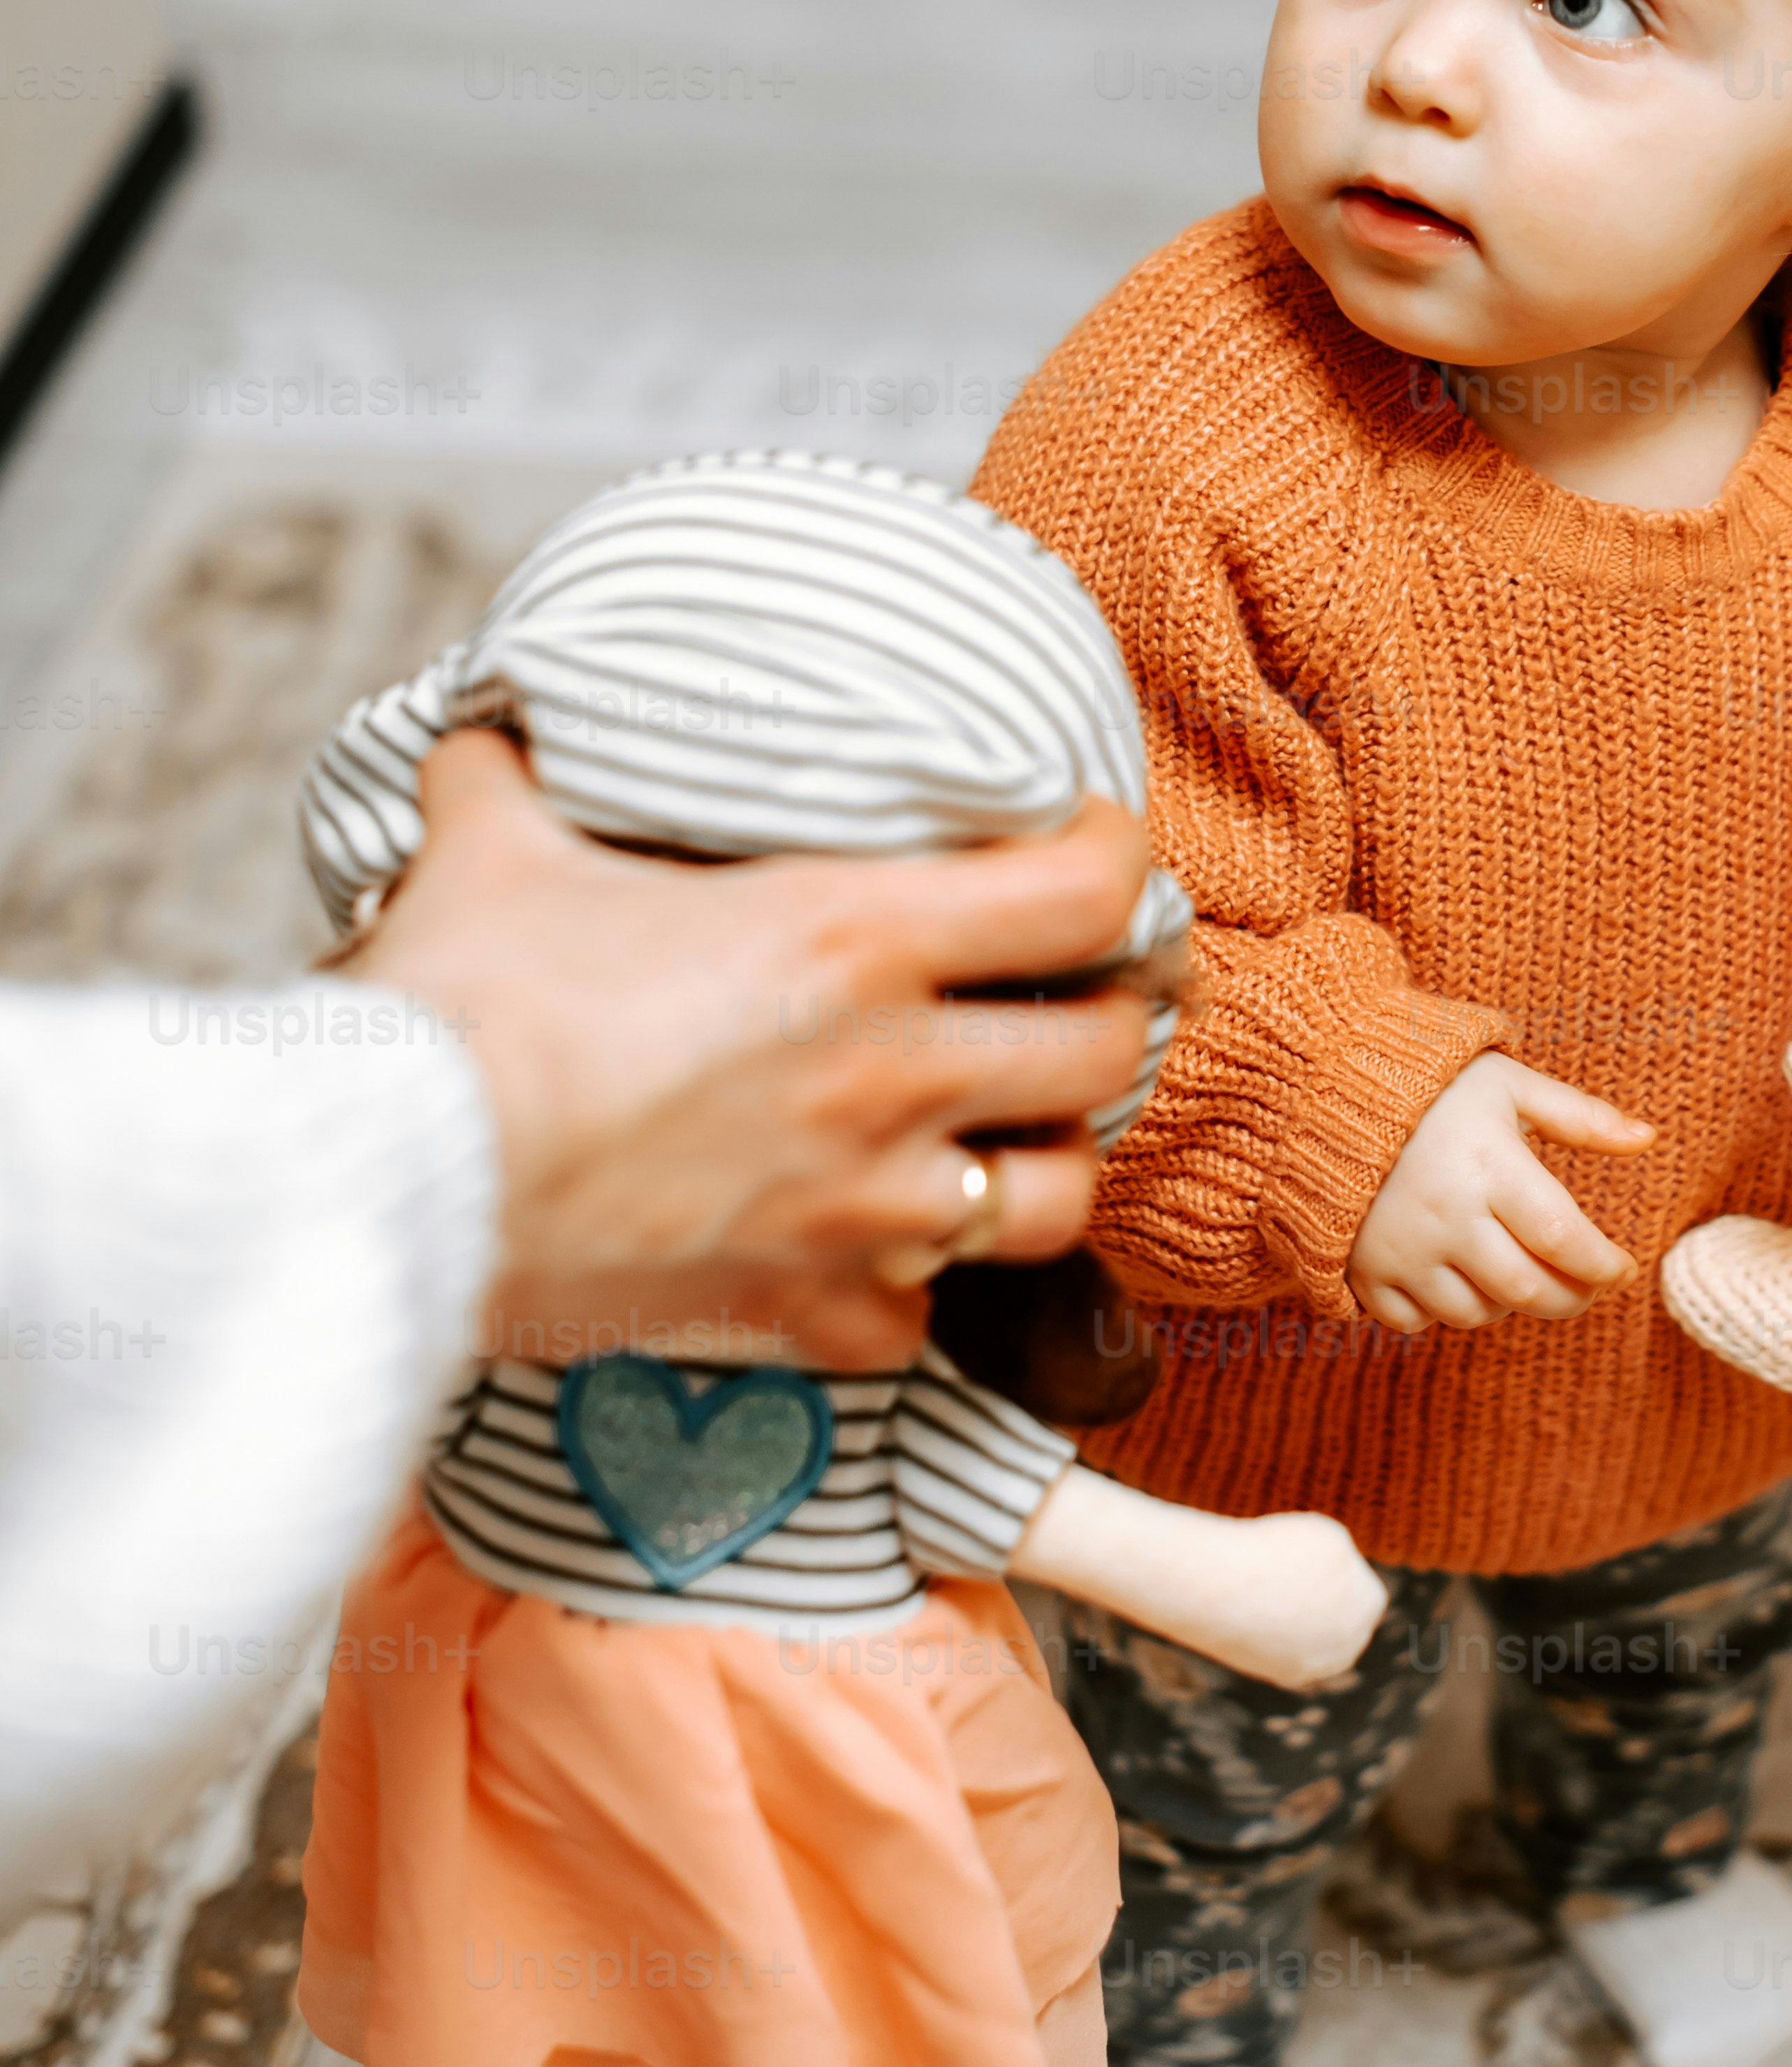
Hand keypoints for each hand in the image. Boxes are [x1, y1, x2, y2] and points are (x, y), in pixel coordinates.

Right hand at [341, 733, 1154, 1343]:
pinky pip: (916, 1325)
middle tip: (1068, 995)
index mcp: (854, 937)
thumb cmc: (461, 1010)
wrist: (400, 1181)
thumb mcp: (493, 851)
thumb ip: (513, 787)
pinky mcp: (798, 1310)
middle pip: (1105, 1050)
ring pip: (1054, 1203)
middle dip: (1105, 1018)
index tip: (1090, 848)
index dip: (1115, 859)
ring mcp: (859, 1208)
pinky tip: (877, 1258)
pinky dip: (913, 1297)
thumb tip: (486, 741)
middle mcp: (890, 1074)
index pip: (1083, 891)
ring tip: (1006, 1131)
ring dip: (1042, 1163)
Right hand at [1348, 1050, 1648, 1335]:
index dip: (1604, 1266)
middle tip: (1585, 1287)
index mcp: (1489, 1166)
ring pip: (1473, 1313)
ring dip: (1507, 1302)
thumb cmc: (1432, 1087)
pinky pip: (1415, 1323)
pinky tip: (1455, 1275)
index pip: (1565, 1239)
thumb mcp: (1508, 1085)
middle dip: (1569, 1298)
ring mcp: (1400, 1251)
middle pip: (1526, 1290)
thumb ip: (1580, 1117)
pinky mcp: (1362, 1271)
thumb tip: (1649, 1138)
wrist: (1321, 1090)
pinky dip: (1442, 1311)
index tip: (1622, 1268)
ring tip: (1516, 1267)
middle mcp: (1446, 1217)